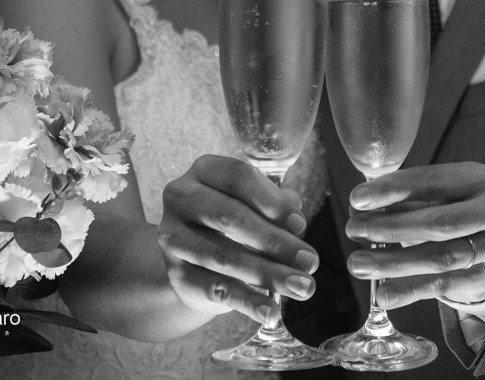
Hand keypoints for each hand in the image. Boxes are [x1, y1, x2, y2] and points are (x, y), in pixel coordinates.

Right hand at [157, 155, 319, 325]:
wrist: (194, 260)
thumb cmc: (232, 222)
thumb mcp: (253, 204)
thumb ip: (276, 206)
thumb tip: (295, 221)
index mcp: (204, 171)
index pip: (238, 177)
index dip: (271, 200)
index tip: (301, 223)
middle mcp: (181, 198)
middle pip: (230, 216)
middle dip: (276, 242)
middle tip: (310, 262)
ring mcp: (173, 237)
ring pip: (224, 256)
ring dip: (269, 274)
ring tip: (302, 287)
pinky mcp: (176, 274)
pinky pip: (215, 290)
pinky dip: (247, 303)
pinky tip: (272, 312)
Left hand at [344, 162, 484, 308]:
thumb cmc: (454, 208)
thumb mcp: (436, 194)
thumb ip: (402, 198)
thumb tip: (359, 209)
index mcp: (477, 178)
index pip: (432, 181)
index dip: (392, 190)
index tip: (357, 199)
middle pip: (440, 223)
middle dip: (391, 227)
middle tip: (354, 230)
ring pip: (441, 258)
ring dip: (394, 263)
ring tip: (359, 264)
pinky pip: (444, 285)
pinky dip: (409, 291)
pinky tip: (383, 294)